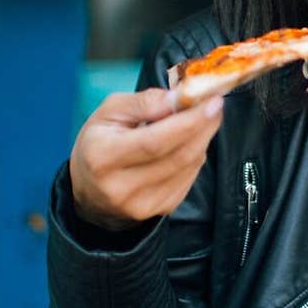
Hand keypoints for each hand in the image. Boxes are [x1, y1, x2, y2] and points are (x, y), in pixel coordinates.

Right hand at [70, 87, 223, 230]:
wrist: (91, 192)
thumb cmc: (99, 143)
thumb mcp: (109, 112)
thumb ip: (144, 102)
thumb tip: (179, 98)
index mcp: (103, 157)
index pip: (154, 142)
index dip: (188, 122)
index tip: (212, 102)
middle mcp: (122, 186)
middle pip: (178, 156)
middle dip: (203, 127)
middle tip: (215, 105)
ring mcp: (143, 203)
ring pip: (189, 166)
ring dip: (202, 139)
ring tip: (203, 119)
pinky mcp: (160, 209)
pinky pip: (190, 177)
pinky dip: (195, 155)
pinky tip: (189, 142)